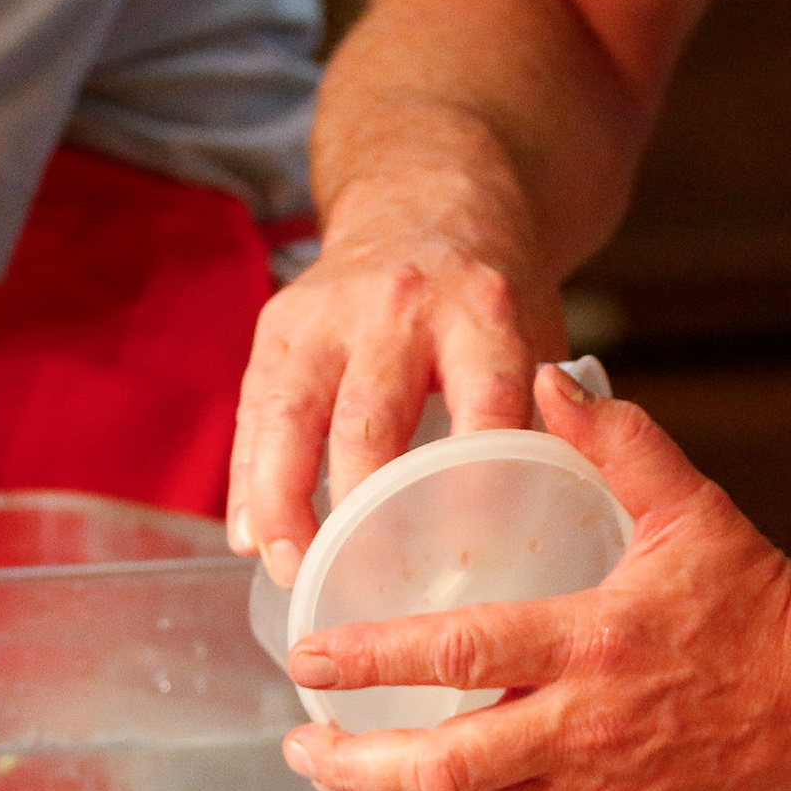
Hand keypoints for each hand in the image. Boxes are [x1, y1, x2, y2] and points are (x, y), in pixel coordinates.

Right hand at [231, 223, 555, 584]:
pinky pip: (255, 416)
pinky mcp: (279, 327)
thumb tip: (530, 542)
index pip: (481, 407)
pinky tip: (252, 539)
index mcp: (482, 313)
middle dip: (360, 518)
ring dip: (285, 508)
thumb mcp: (538, 340)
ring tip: (295, 573)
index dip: (472, 487)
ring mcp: (329, 314)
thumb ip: (540, 424)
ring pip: (292, 421)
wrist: (426, 202)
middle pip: (369, 425)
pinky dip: (250, 482)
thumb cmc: (489, 302)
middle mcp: (400, 307)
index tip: (464, 562)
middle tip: (365, 589)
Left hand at [284, 366, 790, 790]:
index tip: (309, 655)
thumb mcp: (689, 507)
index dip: (372, 657)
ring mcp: (595, 787)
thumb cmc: (757, 600)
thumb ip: (616, 439)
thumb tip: (550, 375)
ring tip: (331, 778)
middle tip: (303, 733)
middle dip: (355, 758)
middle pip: (446, 766)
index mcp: (596, 640)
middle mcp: (586, 725)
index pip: (461, 652)